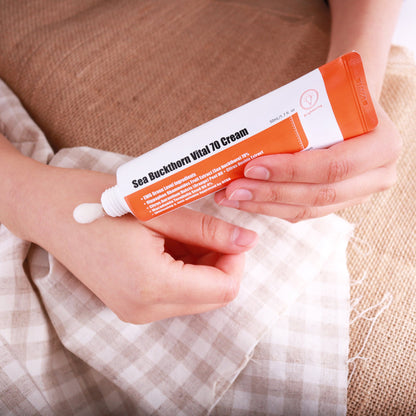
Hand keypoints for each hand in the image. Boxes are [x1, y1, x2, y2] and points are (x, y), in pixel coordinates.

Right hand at [0, 151, 256, 322]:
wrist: (51, 211)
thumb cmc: (98, 202)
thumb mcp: (159, 210)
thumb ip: (208, 229)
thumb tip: (248, 240)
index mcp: (152, 285)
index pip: (223, 289)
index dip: (236, 259)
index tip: (231, 232)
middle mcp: (145, 308)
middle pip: (212, 297)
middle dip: (221, 263)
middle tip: (208, 229)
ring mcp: (137, 310)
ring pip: (196, 297)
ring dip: (203, 266)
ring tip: (184, 232)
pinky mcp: (132, 304)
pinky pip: (176, 295)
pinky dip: (185, 271)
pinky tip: (172, 243)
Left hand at [215, 102, 401, 220]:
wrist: (353, 108)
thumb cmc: (337, 98)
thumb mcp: (328, 95)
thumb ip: (300, 113)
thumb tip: (244, 134)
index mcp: (382, 144)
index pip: (334, 166)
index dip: (292, 170)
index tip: (252, 167)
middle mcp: (378, 175)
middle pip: (319, 194)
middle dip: (270, 193)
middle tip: (234, 189)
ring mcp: (360, 193)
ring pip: (308, 209)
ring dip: (265, 205)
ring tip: (233, 198)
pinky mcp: (341, 203)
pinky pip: (305, 212)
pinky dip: (273, 208)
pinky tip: (248, 202)